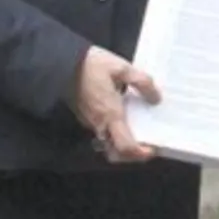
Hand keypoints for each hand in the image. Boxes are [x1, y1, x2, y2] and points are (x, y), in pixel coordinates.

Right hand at [71, 46, 159, 162]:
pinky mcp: (84, 115)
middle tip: (147, 145)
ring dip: (123, 143)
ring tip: (138, 130)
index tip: (153, 149)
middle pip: (115, 152)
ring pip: (108, 143)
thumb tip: (156, 98)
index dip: (140, 153)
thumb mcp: (122, 68)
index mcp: (111, 114)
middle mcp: (99, 123)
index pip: (125, 147)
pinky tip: (123, 116)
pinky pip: (101, 131)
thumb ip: (142, 82)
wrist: (62, 63)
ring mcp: (90, 121)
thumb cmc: (92, 64)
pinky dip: (114, 131)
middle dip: (132, 155)